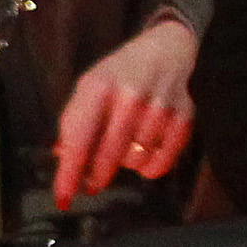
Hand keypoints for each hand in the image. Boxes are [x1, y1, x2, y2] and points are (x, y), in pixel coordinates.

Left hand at [50, 13, 199, 209]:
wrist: (169, 48)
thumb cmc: (122, 73)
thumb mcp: (90, 86)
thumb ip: (75, 122)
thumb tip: (64, 158)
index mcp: (100, 87)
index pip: (80, 141)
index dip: (70, 174)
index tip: (63, 198)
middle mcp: (131, 98)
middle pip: (108, 157)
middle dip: (96, 176)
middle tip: (91, 181)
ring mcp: (160, 109)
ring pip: (135, 162)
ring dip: (125, 162)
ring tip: (126, 143)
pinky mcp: (183, 119)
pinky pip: (160, 164)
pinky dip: (150, 166)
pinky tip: (145, 150)